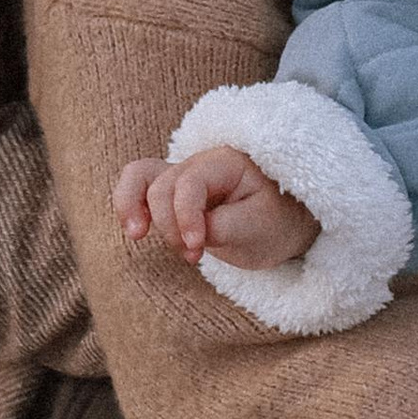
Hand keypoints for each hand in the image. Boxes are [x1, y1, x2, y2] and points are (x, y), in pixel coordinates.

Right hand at [114, 146, 317, 269]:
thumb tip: (188, 233)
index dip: (185, 217)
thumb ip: (223, 227)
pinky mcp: (174, 195)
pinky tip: (135, 230)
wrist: (287, 223)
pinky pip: (140, 187)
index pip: (190, 182)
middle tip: (193, 256)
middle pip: (163, 185)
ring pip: (140, 176)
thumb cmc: (279, 220)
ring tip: (137, 235)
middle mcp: (201, 163)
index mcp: (228, 163)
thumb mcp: (261, 227)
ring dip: (134, 207)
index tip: (196, 248)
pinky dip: (130, 205)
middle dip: (170, 225)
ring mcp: (185, 177)